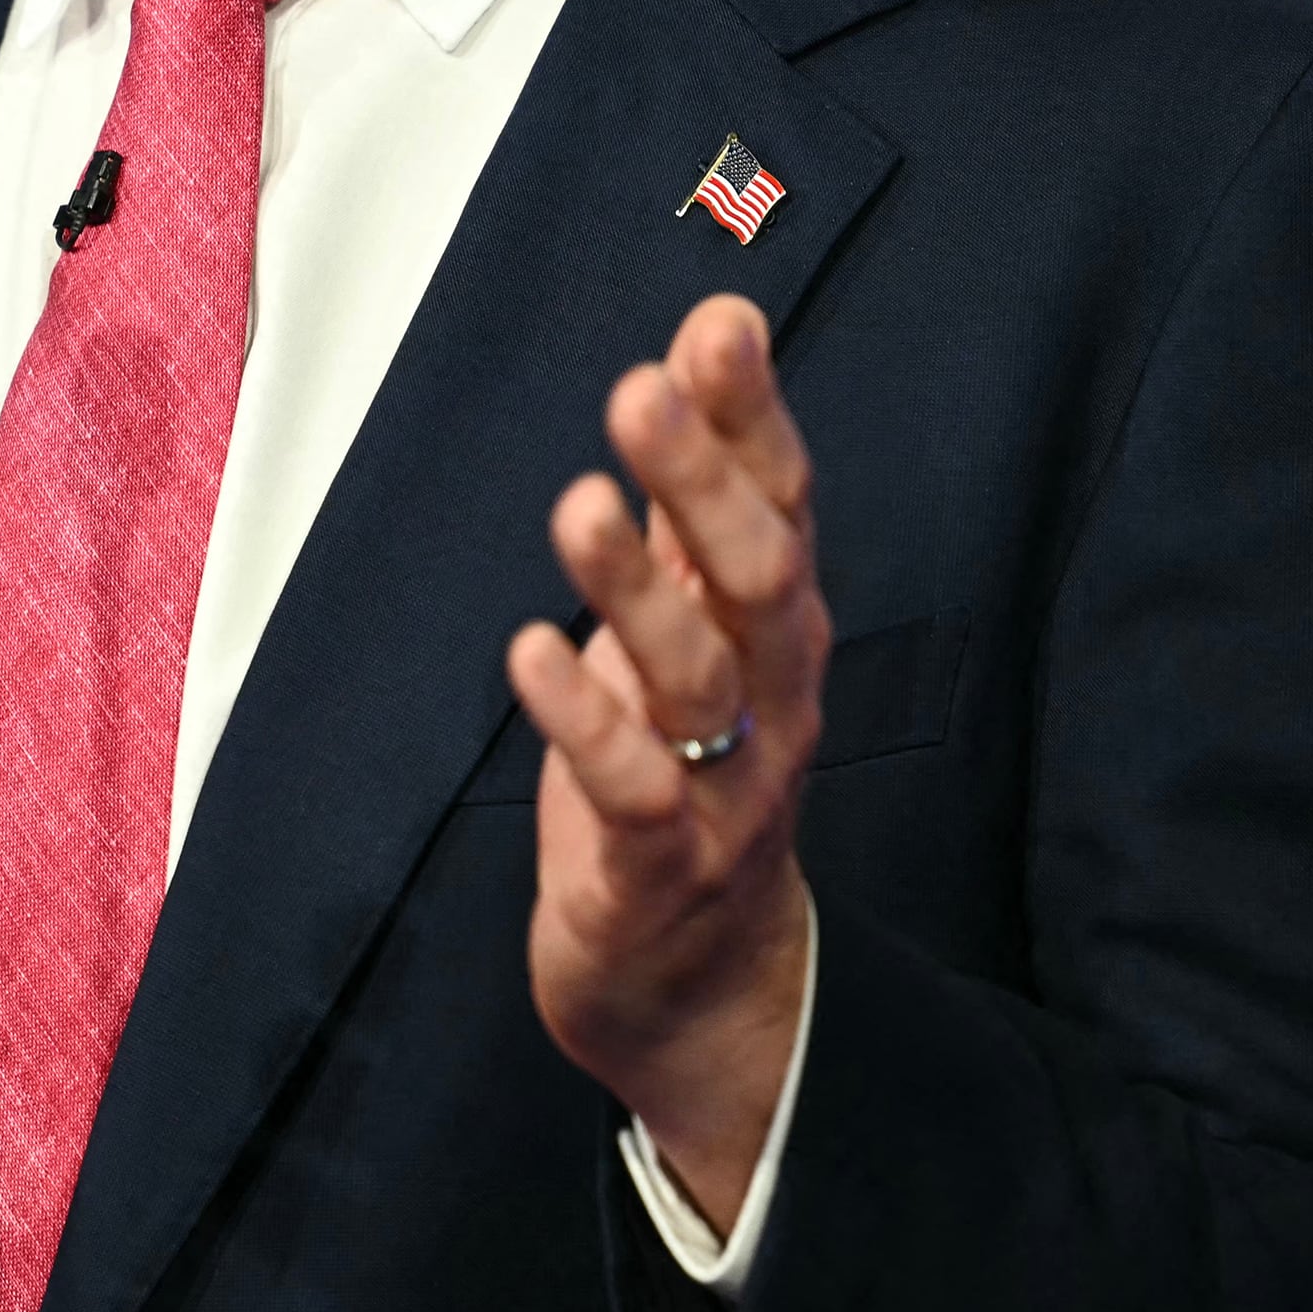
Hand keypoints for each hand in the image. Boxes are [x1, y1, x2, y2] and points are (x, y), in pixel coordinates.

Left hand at [504, 293, 826, 1232]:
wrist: (701, 983)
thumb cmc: (687, 766)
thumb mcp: (693, 618)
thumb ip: (698, 488)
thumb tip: (710, 332)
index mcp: (774, 626)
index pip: (780, 504)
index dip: (752, 419)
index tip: (717, 328)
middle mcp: (771, 697)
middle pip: (753, 578)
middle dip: (702, 483)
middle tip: (641, 392)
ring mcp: (723, 788)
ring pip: (697, 678)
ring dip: (635, 591)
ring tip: (578, 507)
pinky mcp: (656, 871)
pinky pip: (632, 792)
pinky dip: (586, 724)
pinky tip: (532, 652)